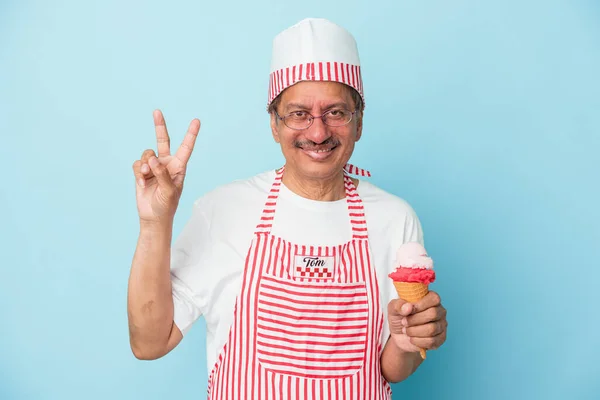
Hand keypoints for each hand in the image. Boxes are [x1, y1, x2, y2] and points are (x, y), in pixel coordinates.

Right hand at [132, 110, 199, 224]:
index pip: (186, 148)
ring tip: (146, 176)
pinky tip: (142, 182)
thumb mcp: (169, 191)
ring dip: (145, 164)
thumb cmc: (167, 205)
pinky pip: (137, 164)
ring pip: (147, 154)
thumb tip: (153, 159)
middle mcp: (166, 163)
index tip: (196, 121)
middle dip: (159, 126)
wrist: (153, 216)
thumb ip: (162, 174)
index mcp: (179, 167)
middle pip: (163, 140)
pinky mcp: (141, 172)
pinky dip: (138, 172)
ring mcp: (153, 166)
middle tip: (157, 111)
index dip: (191, 134)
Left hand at [387, 291, 446, 353]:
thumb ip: (398, 305)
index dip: (420, 305)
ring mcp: (441, 325)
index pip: (434, 299)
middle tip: (404, 322)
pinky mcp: (440, 339)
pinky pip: (432, 341)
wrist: (399, 336)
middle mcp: (439, 311)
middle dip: (414, 320)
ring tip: (406, 331)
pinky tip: (411, 339)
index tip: (408, 310)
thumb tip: (408, 307)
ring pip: (432, 329)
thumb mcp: (393, 308)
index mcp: (430, 299)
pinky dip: (418, 341)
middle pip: (433, 314)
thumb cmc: (399, 318)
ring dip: (414, 331)